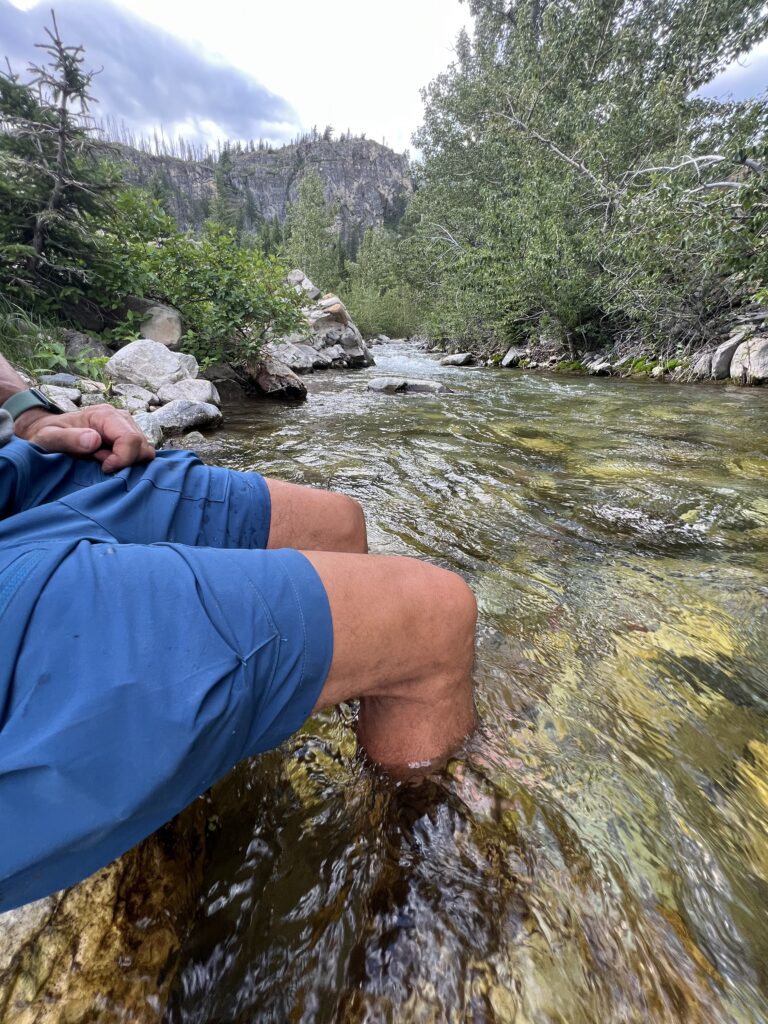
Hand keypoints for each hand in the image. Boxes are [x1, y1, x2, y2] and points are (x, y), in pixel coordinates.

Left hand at [15, 404, 155, 472]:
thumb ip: (69, 439)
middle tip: (98, 461)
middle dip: (124, 461)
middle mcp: (121, 418)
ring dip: (127, 462)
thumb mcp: (49, 438)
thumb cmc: (48, 435)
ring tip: (102, 460)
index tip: (104, 467)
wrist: (49, 432)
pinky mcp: (129, 437)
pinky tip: (109, 461)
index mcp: (105, 415)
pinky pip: (141, 453)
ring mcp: (127, 427)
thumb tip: (95, 440)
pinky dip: (129, 462)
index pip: (131, 439)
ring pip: (144, 450)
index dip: (121, 459)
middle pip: (141, 445)